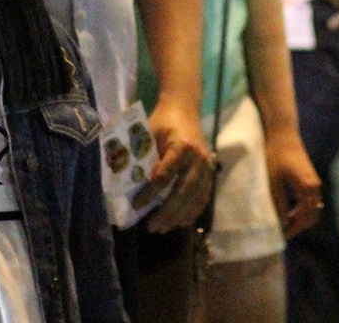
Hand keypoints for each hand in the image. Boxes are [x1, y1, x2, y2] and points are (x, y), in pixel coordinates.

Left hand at [137, 101, 213, 232]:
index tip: (136, 205)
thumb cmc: (162, 123)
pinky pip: (203, 197)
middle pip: (183, 191)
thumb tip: (128, 185)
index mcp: (182, 146)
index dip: (150, 193)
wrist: (184, 110)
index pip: (165, 175)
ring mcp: (207, 166)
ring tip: (162, 228)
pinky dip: (192, 212)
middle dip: (167, 212)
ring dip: (178, 216)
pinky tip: (180, 223)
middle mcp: (198, 158)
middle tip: (151, 227)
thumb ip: (143, 158)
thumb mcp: (149, 135)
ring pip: (195, 198)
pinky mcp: (210, 172)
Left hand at [264, 126, 322, 238]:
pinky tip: (288, 212)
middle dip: (298, 226)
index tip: (281, 235)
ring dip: (300, 218)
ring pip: (312, 209)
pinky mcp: (310, 179)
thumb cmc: (276, 156)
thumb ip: (278, 204)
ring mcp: (314, 182)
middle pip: (312, 215)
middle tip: (282, 232)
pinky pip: (310, 201)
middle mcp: (315, 186)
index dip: (294, 229)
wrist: (283, 134)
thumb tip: (280, 223)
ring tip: (283, 223)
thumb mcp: (273, 182)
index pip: (305, 217)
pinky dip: (301, 210)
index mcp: (308, 188)